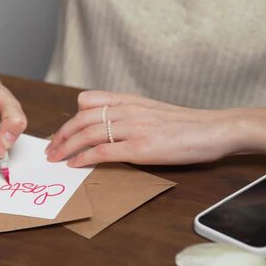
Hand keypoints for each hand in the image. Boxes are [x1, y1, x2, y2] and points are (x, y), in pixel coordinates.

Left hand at [45, 91, 236, 166]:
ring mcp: (134, 128)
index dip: (69, 118)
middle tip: (50, 149)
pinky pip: (103, 152)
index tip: (60, 132)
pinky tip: (74, 165)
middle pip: (81, 119)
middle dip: (61, 135)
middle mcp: (128, 110)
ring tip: (55, 158)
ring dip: (66, 147)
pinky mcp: (141, 148)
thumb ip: (130, 113)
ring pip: (88, 134)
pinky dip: (84, 158)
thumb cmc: (187, 124)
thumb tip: (109, 124)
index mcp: (130, 100)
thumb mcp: (154, 110)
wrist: (215, 129)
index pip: (88, 101)